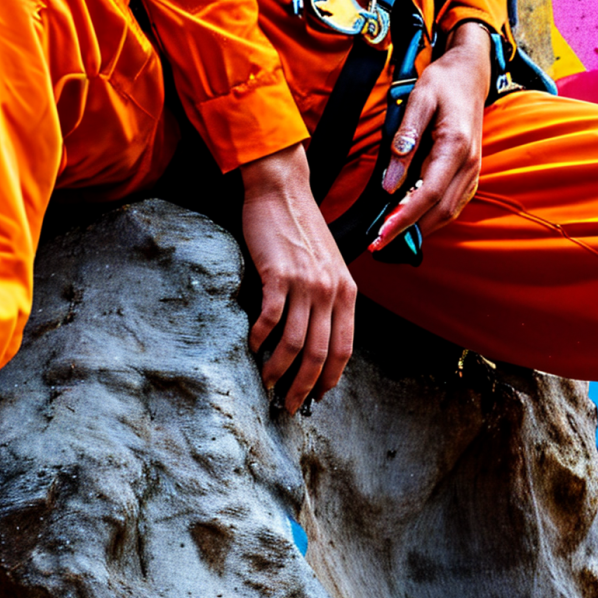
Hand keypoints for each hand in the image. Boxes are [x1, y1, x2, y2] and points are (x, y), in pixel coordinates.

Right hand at [240, 147, 358, 411]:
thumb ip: (329, 298)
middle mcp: (330, 290)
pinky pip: (270, 318)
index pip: (344, 348)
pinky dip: (259, 338)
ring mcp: (305, 282)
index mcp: (347, 292)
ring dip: (278, 370)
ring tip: (266, 383)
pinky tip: (250, 346)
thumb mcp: (329, 266)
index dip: (330, 378)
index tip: (318, 398)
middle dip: (303, 387)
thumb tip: (318, 337)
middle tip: (288, 406)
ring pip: (294, 343)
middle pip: (318, 353)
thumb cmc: (302, 230)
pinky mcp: (278, 273)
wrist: (282, 192)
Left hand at [367, 21, 489, 254]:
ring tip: (391, 235)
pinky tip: (411, 219)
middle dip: (409, 231)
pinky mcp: (471, 172)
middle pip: (440, 211)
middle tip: (379, 243)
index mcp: (456, 146)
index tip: (381, 235)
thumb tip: (390, 181)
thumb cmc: (443, 82)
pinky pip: (453, 203)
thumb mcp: (419, 99)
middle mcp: (469, 163)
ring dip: (421, 228)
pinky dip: (432, 216)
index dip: (403, 218)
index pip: (428, 194)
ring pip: (449, 212)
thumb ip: (405, 139)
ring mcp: (473, 170)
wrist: (470, 73)